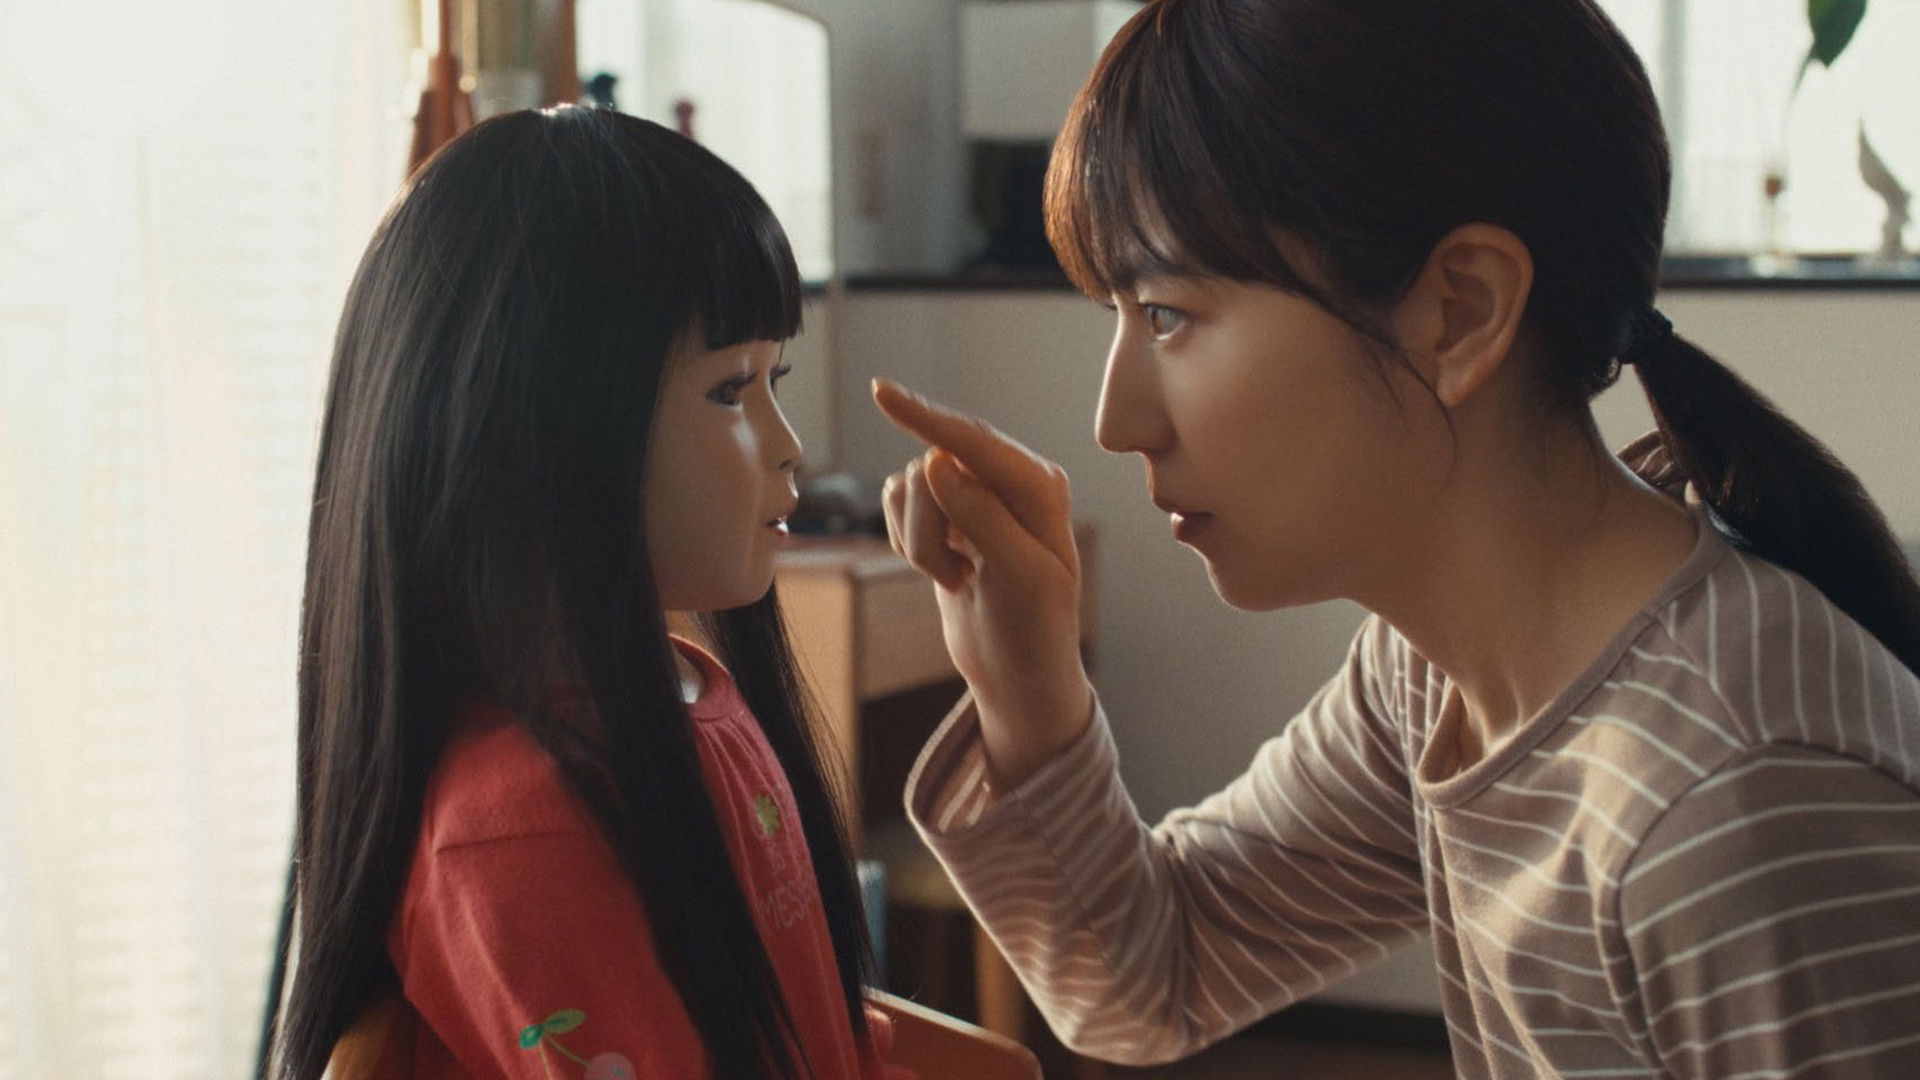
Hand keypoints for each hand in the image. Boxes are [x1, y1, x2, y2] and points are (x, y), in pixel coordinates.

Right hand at [872, 379, 1093, 786]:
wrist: (1017, 673)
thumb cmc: (1033, 629)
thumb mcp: (1020, 577)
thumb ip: (981, 517)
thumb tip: (936, 462)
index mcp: (1040, 485)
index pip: (974, 442)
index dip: (926, 416)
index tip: (882, 392)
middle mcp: (1008, 479)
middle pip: (930, 470)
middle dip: (927, 528)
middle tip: (957, 575)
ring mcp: (974, 495)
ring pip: (907, 491)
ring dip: (919, 544)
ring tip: (959, 578)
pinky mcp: (945, 515)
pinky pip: (897, 508)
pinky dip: (908, 545)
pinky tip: (945, 571)